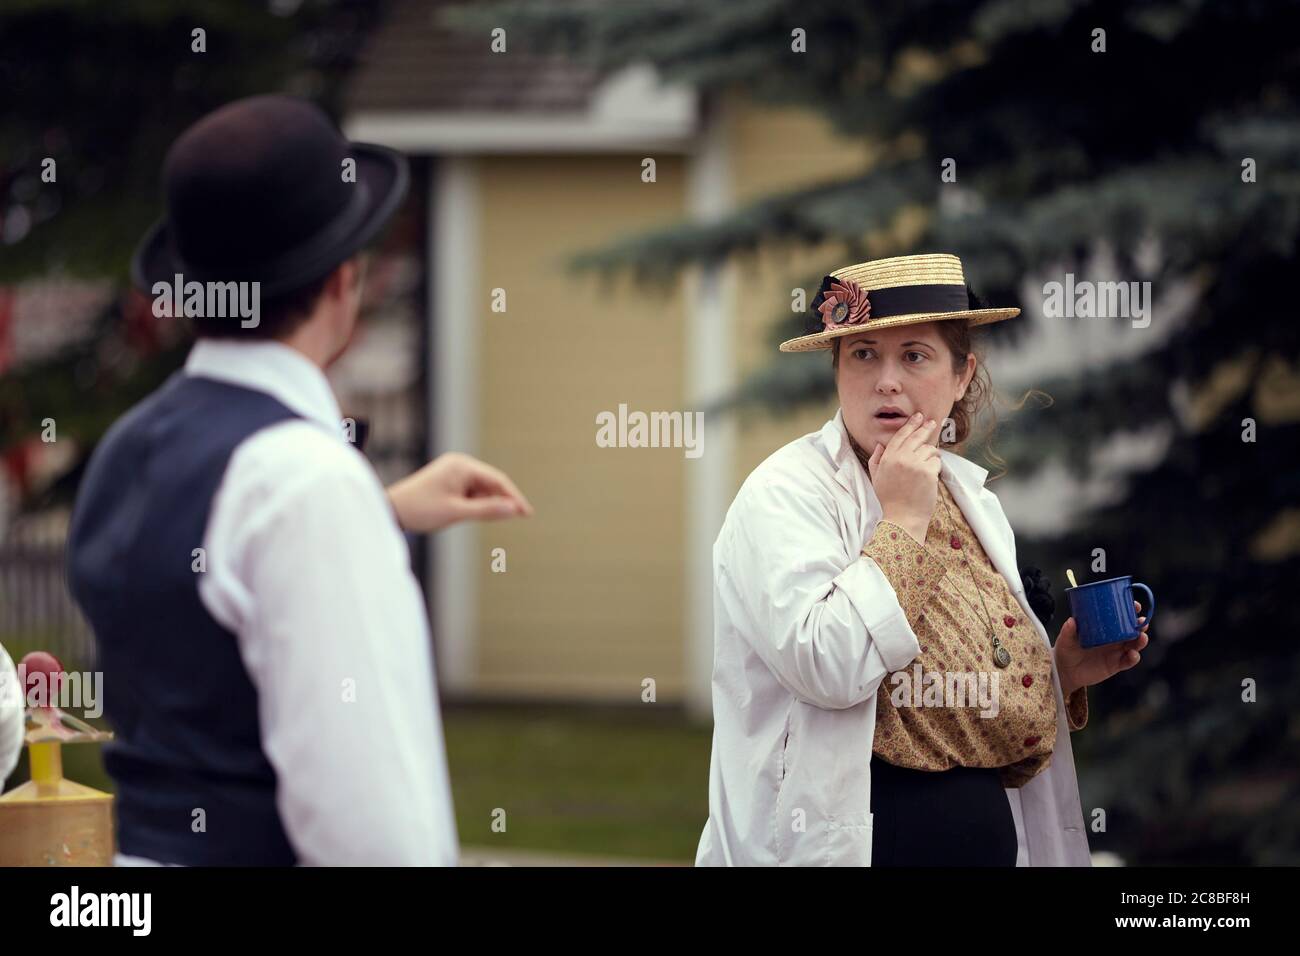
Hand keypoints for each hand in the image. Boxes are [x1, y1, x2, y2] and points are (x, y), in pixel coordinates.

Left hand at [386, 452, 532, 532]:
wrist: (392, 510)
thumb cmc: (421, 510)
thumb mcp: (456, 512)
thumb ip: (487, 511)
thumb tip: (513, 509)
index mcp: (462, 466)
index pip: (497, 480)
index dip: (514, 497)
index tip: (527, 513)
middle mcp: (460, 464)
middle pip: (491, 483)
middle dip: (503, 501)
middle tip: (518, 518)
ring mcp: (454, 472)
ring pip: (482, 489)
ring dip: (489, 504)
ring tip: (491, 520)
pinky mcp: (449, 481)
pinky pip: (471, 492)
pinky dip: (478, 504)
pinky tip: (478, 515)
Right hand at [866, 413, 940, 543]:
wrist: (901, 518)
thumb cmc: (889, 500)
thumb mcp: (876, 478)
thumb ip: (876, 460)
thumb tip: (880, 445)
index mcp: (887, 458)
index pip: (900, 435)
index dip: (910, 424)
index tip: (918, 417)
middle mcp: (901, 458)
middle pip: (917, 437)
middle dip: (926, 428)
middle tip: (932, 422)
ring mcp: (915, 464)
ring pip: (930, 449)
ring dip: (932, 454)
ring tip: (929, 463)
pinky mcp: (928, 472)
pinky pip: (936, 462)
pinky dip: (936, 467)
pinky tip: (930, 476)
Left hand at [1054, 600, 1150, 696]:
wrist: (1065, 671)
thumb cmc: (1066, 650)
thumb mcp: (1066, 639)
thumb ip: (1068, 631)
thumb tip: (1071, 621)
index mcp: (1104, 628)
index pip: (1120, 617)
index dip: (1130, 610)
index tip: (1134, 605)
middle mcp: (1113, 639)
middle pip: (1132, 630)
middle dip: (1140, 625)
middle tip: (1141, 622)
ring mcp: (1116, 652)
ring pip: (1134, 644)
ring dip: (1141, 640)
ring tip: (1141, 637)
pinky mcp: (1116, 665)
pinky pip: (1129, 661)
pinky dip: (1133, 657)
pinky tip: (1132, 654)